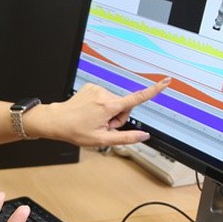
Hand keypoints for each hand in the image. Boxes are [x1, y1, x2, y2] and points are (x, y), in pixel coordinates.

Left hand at [32, 78, 169, 147]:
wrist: (57, 120)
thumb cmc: (76, 130)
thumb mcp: (102, 139)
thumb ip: (125, 138)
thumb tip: (143, 136)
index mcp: (109, 106)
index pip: (136, 98)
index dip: (153, 90)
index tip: (165, 82)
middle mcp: (104, 94)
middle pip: (124, 106)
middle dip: (118, 118)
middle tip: (103, 126)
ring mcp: (97, 89)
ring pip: (114, 103)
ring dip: (109, 113)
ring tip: (94, 120)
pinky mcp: (92, 87)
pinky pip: (105, 98)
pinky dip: (101, 106)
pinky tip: (90, 112)